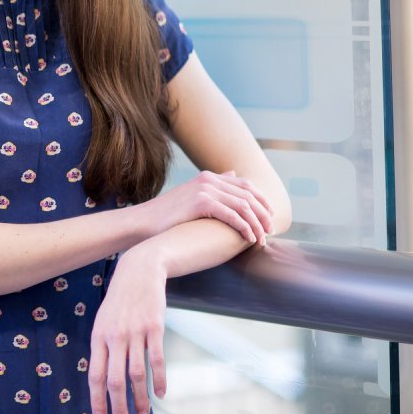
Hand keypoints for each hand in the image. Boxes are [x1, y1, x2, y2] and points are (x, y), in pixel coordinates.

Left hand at [88, 248, 166, 413]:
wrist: (138, 272)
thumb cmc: (119, 302)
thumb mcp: (103, 322)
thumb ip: (103, 348)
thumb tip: (101, 377)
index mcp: (98, 337)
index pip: (95, 375)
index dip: (97, 399)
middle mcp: (114, 337)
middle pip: (115, 380)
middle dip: (117, 407)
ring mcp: (135, 333)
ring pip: (136, 374)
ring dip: (139, 398)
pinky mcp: (155, 328)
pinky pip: (157, 359)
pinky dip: (159, 379)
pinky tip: (160, 394)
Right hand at [134, 170, 273, 244]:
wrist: (142, 223)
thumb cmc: (165, 216)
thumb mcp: (191, 197)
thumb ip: (213, 188)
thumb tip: (232, 174)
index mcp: (208, 177)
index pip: (246, 185)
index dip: (262, 201)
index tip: (270, 217)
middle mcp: (208, 179)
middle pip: (249, 194)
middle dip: (264, 214)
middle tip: (270, 231)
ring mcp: (205, 189)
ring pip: (244, 206)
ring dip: (257, 224)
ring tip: (262, 239)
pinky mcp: (201, 202)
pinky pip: (233, 215)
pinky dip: (245, 227)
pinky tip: (249, 238)